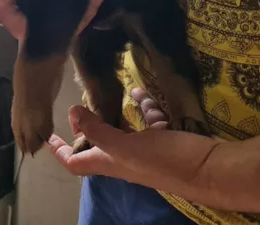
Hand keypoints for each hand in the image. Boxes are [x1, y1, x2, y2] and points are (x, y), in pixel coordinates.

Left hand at [47, 89, 220, 194]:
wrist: (213, 170)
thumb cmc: (166, 160)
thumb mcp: (125, 145)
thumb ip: (97, 130)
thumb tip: (70, 112)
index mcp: (109, 163)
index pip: (74, 162)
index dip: (59, 150)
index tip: (46, 135)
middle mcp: (124, 158)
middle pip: (98, 143)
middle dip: (87, 124)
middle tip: (79, 102)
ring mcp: (146, 149)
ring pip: (124, 128)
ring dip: (116, 111)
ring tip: (108, 90)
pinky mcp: (165, 140)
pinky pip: (149, 121)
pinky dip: (144, 107)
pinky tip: (142, 92)